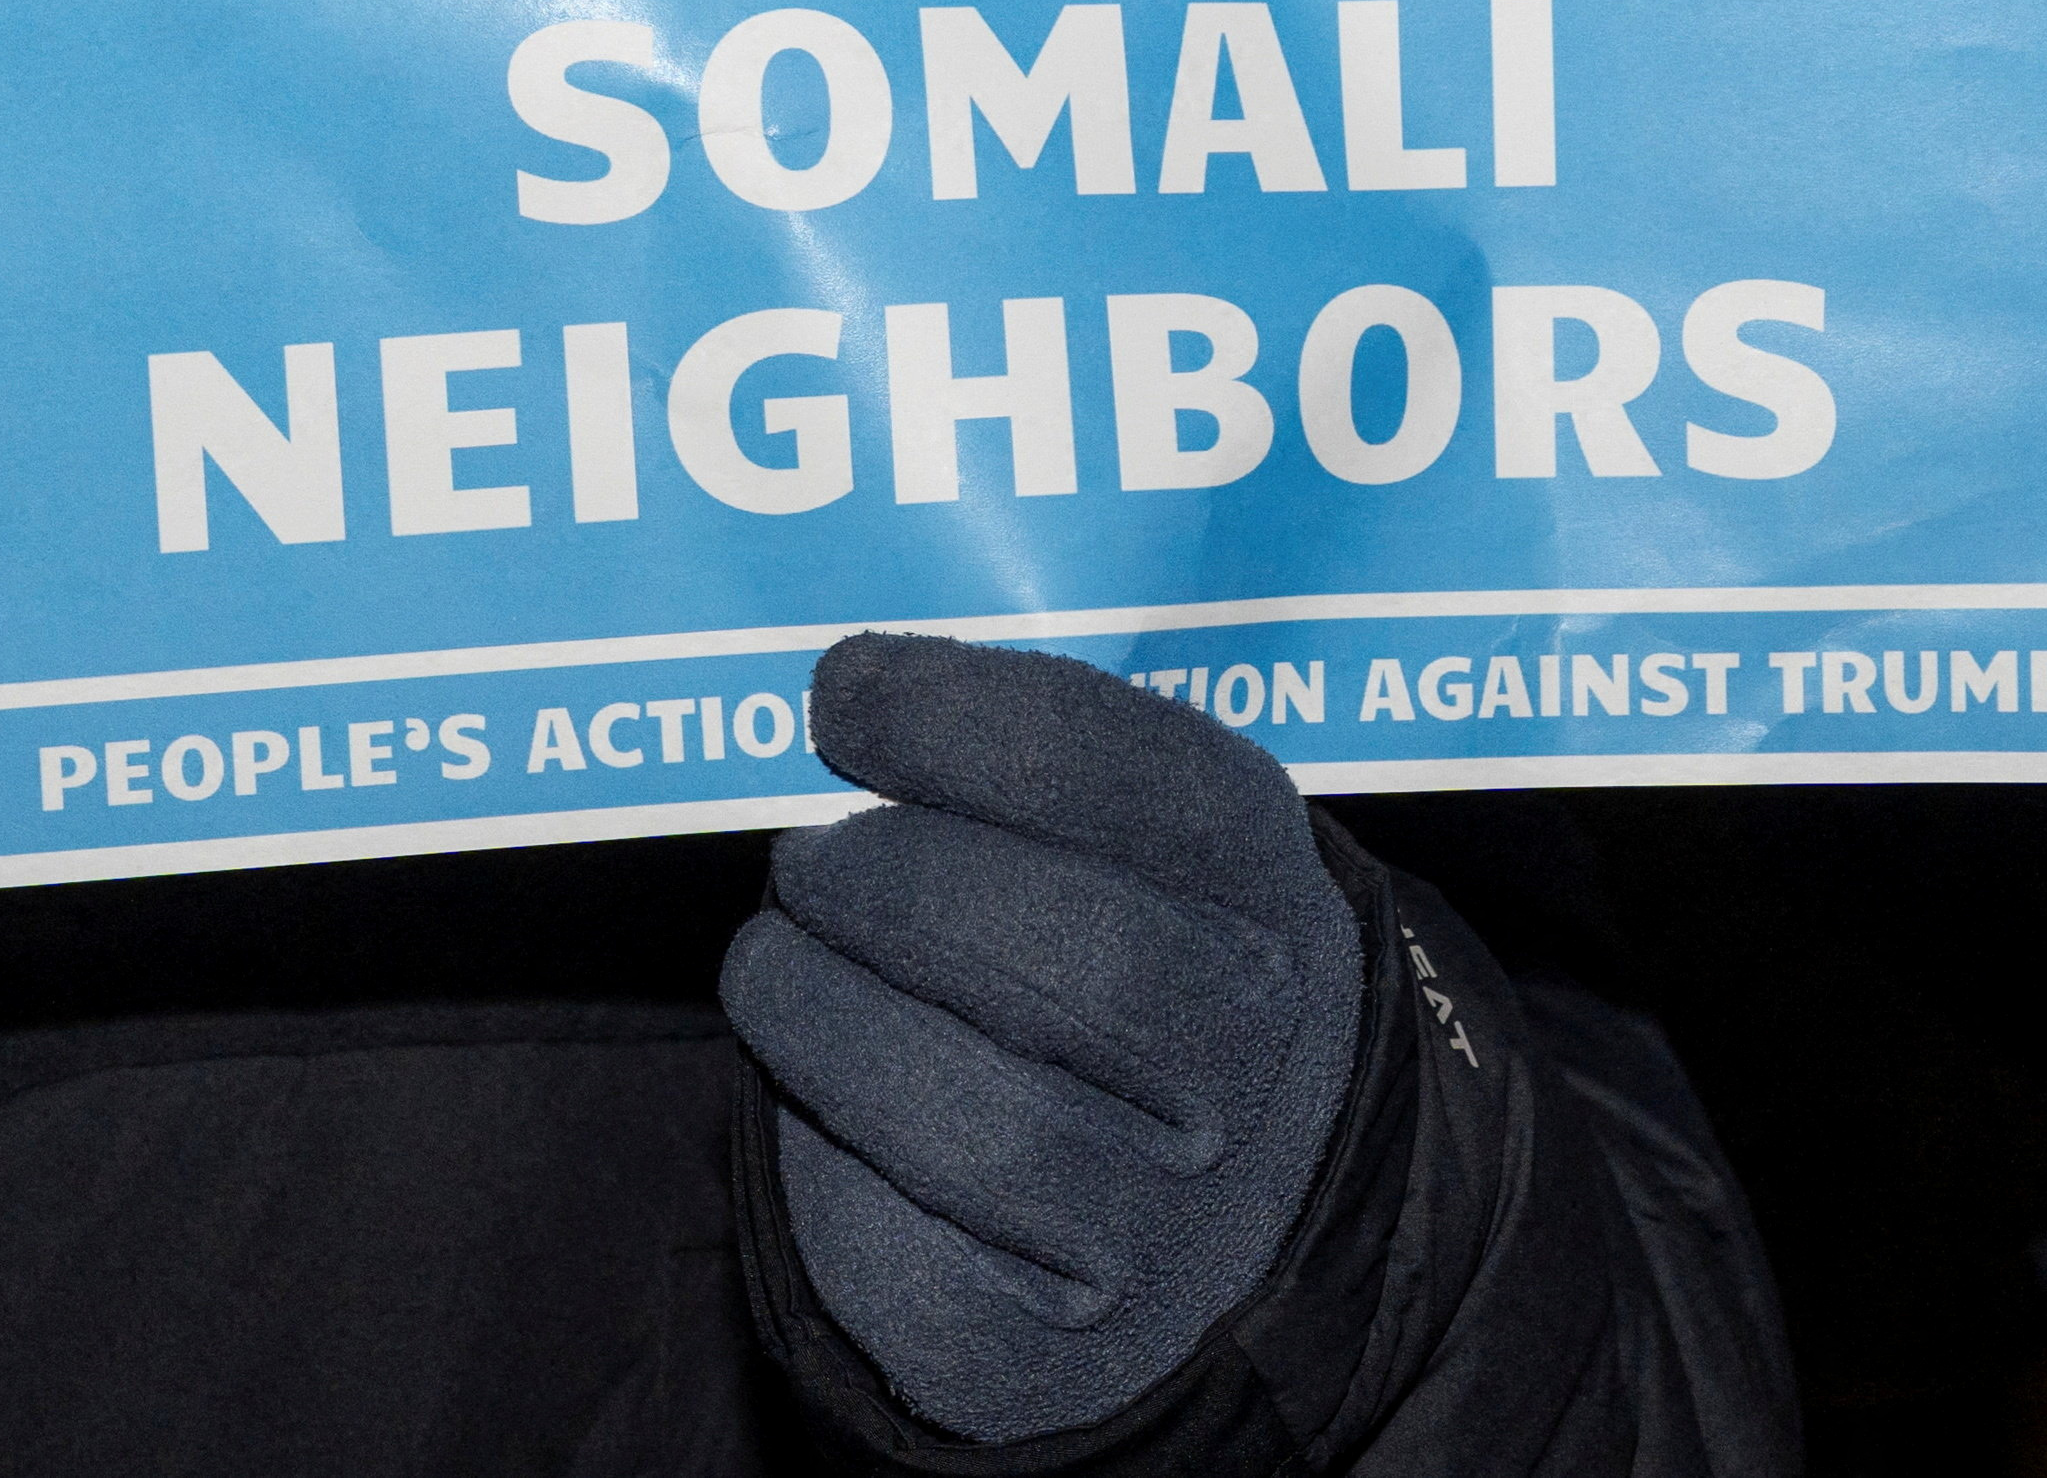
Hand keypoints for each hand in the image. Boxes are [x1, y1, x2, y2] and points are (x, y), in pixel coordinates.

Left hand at [725, 634, 1365, 1440]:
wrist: (1216, 1210)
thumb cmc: (1134, 963)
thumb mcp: (1146, 846)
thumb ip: (1031, 764)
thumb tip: (844, 699)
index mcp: (1270, 891)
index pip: (1135, 781)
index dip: (966, 723)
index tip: (843, 694)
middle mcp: (1249, 1064)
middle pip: (1063, 952)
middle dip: (888, 883)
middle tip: (806, 861)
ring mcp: (1165, 1225)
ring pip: (971, 1120)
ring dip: (822, 1014)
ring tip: (777, 963)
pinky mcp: (1045, 1351)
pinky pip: (903, 1260)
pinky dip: (827, 1164)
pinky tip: (823, 1099)